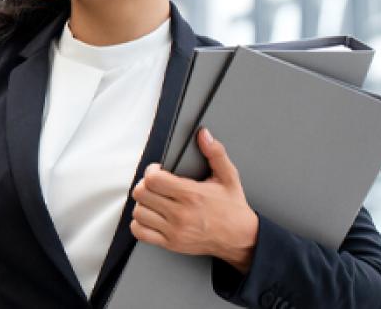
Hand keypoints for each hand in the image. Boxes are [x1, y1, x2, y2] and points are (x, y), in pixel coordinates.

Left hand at [129, 127, 259, 273]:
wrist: (241, 238)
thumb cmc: (233, 208)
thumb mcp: (229, 177)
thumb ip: (215, 153)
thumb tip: (204, 135)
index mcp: (192, 195)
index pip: (153, 180)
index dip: (151, 171)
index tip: (157, 171)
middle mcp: (181, 214)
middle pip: (142, 194)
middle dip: (144, 185)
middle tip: (154, 184)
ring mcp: (174, 231)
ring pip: (139, 212)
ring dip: (143, 203)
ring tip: (154, 200)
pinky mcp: (171, 244)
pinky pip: (140, 232)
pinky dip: (140, 223)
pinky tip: (151, 216)